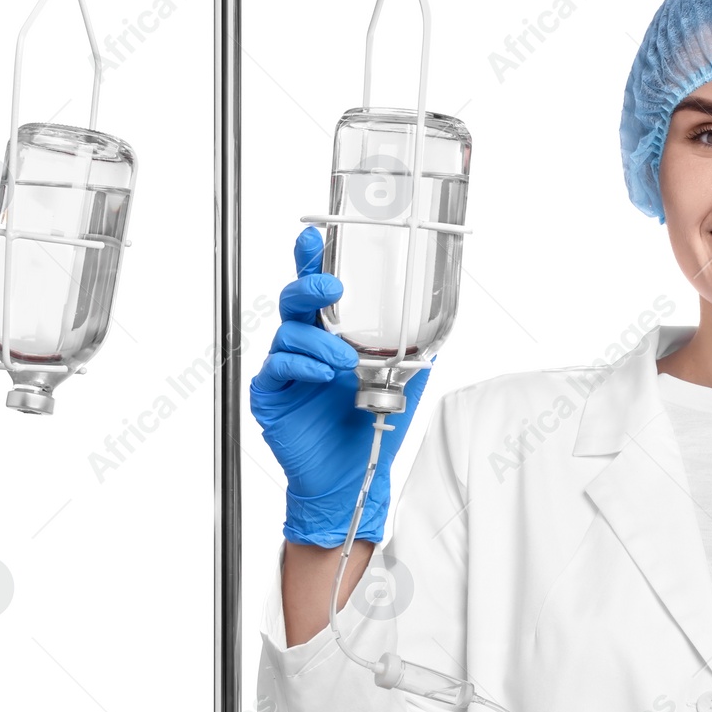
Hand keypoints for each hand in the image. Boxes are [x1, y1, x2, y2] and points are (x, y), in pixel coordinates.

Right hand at [249, 226, 431, 545]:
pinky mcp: (271, 395)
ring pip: (288, 334)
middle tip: (333, 289)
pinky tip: (321, 374)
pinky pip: (277, 369)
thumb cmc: (370, 422)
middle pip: (294, 300)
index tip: (313, 238)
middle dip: (310, 287)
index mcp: (331, 333)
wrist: (352, 473)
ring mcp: (285, 369)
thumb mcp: (405, 377)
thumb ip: (414, 345)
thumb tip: (440, 316)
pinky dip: (301, 367)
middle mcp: (304, 344)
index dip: (311, 260)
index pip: (318, 289)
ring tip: (344, 362)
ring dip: (318, 342)